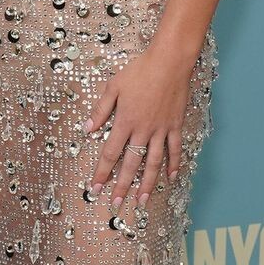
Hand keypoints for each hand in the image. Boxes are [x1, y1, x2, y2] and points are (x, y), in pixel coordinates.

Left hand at [83, 41, 195, 209]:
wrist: (170, 61)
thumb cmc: (140, 71)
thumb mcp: (114, 86)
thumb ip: (101, 110)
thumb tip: (87, 129)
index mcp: (125, 122)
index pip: (110, 153)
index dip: (101, 172)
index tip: (95, 188)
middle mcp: (143, 130)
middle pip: (130, 164)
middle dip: (122, 185)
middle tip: (116, 203)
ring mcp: (161, 130)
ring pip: (153, 163)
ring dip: (148, 184)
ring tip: (142, 201)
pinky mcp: (176, 126)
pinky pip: (175, 149)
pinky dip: (174, 165)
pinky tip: (171, 178)